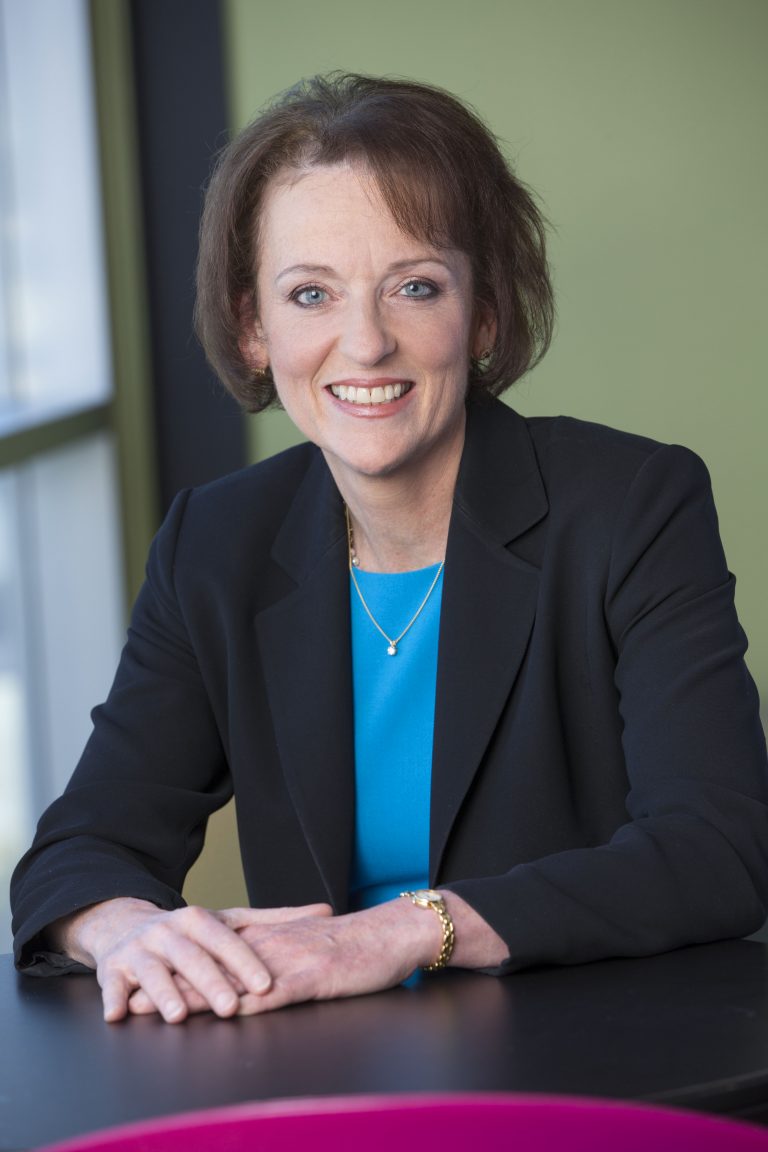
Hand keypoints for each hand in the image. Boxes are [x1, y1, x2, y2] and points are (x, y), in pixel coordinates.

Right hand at [49, 897, 332, 1023]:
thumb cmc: (190, 932)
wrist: (127, 925)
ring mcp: (139, 951)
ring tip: (178, 1015)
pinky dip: (114, 1000)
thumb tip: (327, 911)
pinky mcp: (113, 970)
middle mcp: (168, 931)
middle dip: (210, 982)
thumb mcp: (229, 921)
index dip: (245, 962)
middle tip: (229, 1007)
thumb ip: (275, 920)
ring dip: (163, 994)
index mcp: (199, 919)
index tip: (265, 984)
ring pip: (152, 973)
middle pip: (191, 958)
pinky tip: (118, 1015)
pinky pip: (112, 986)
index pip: (226, 941)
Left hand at [128, 891, 509, 1018]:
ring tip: (157, 1012)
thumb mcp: (308, 945)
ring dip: (194, 997)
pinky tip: (219, 1018)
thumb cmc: (354, 946)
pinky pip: (269, 994)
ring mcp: (288, 960)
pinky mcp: (309, 978)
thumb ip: (276, 956)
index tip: (140, 979)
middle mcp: (271, 944)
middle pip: (210, 965)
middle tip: (130, 997)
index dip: (175, 966)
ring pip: (231, 980)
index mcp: (269, 936)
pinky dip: (240, 1006)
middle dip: (169, 982)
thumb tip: (247, 977)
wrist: (393, 933)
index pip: (212, 952)